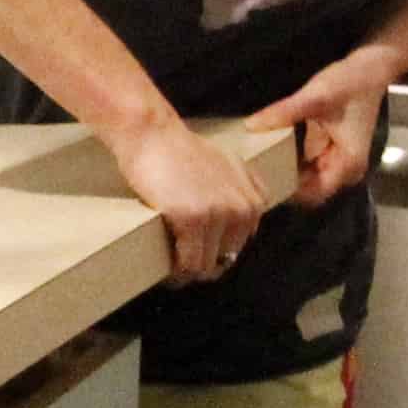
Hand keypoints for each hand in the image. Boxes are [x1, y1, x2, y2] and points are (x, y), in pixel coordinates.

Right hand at [106, 118, 267, 283]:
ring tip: (171, 269)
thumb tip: (245, 225)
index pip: (238, 246)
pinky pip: (188, 264)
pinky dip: (176, 272)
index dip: (214, 252)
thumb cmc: (180, 150)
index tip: (194, 251)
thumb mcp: (228, 166)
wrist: (153, 135)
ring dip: (187, 272)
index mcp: (254, 200)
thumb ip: (244, 191)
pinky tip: (166, 268)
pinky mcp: (193, 220)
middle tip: (179, 261)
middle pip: (225, 259)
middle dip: (201, 264)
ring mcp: (219, 215)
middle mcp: (243, 209)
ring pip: (206, 267)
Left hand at [245, 55, 400, 208]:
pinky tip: (270, 151)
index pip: (312, 194)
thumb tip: (252, 125)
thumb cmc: (352, 82)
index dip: (286, 191)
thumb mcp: (316, 96)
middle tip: (252, 173)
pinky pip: (307, 164)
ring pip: (305, 178)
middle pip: (308, 190)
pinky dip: (290, 160)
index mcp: (347, 164)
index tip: (260, 182)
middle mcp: (345, 170)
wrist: (371, 67)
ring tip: (256, 164)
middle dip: (282, 182)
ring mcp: (339, 162)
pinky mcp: (331, 151)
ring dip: (284, 171)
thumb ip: (284, 112)